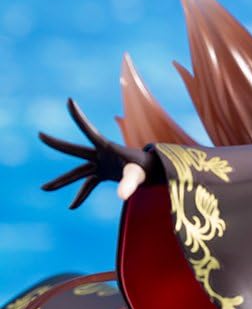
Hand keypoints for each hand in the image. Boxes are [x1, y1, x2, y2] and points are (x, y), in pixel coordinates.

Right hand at [39, 99, 158, 208]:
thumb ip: (130, 183)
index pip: (89, 131)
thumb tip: (121, 197)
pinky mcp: (103, 174)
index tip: (69, 100)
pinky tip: (72, 207)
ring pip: (77, 173)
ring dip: (61, 181)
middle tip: (40, 135)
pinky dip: (81, 195)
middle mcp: (100, 154)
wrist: (153, 170)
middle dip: (57, 144)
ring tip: (44, 189)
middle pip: (75, 150)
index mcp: (107, 147)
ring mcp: (100, 164)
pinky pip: (88, 185)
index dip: (78, 117)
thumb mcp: (138, 174)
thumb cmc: (146, 168)